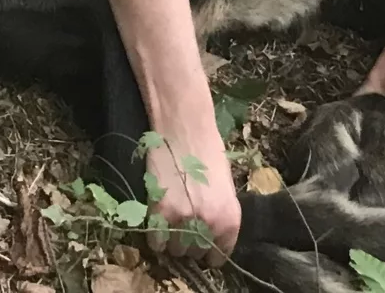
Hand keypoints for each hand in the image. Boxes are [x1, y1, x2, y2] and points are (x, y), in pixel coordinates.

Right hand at [143, 130, 239, 262]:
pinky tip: (157, 219)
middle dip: (187, 244)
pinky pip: (155, 241)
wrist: (183, 127)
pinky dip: (154, 235)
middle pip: (194, 254)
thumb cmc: (207, 152)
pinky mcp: (160, 211)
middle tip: (181, 225)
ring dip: (170, 240)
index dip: (206, 251)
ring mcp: (184, 219)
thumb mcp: (225, 189)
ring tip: (168, 221)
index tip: (198, 243)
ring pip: (174, 250)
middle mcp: (210, 224)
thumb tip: (208, 239)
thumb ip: (219, 217)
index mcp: (230, 220)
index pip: (217, 257)